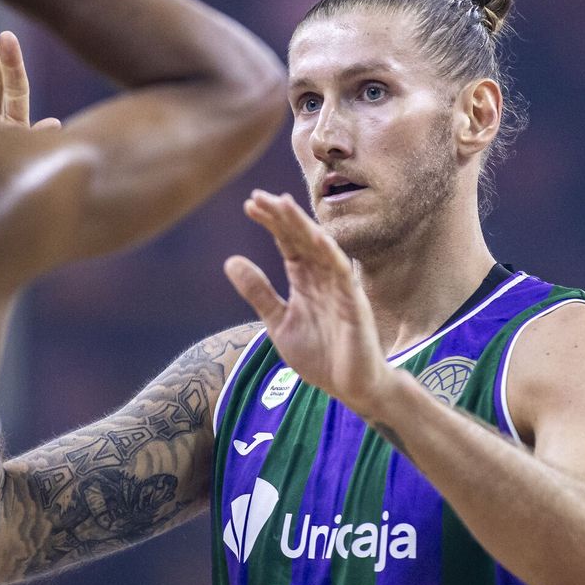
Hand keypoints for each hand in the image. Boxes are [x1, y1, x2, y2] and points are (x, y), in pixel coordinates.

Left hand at [224, 191, 391, 412]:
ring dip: (302, 225)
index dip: (271, 223)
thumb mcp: (278, 323)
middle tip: (258, 196)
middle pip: (301, 238)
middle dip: (281, 216)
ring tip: (283, 203)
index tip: (250, 204)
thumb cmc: (320, 356)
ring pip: (320, 248)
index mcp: (305, 280)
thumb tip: (230, 261)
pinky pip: (342, 272)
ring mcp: (340, 287)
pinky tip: (316, 235)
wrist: (350, 388)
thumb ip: (258, 292)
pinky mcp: (354, 303)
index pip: (287, 242)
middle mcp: (323, 277)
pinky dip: (330, 252)